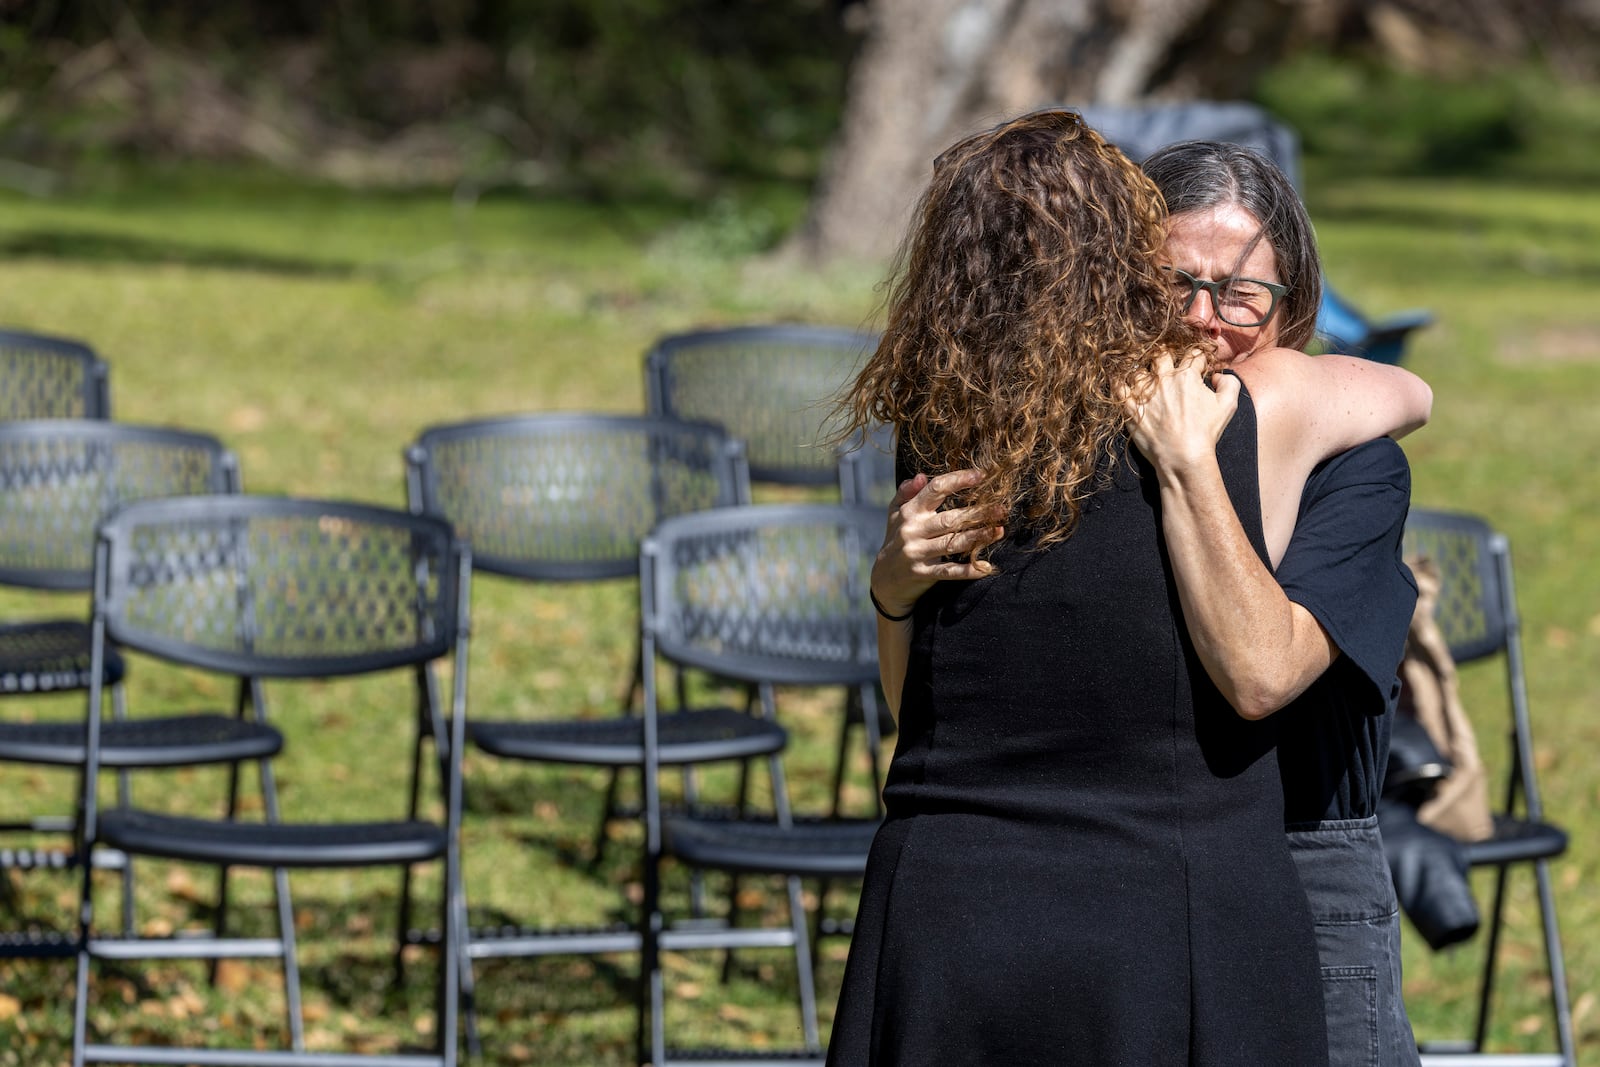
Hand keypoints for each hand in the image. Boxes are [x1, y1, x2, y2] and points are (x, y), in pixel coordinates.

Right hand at [870, 468, 1003, 617]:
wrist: (883, 580)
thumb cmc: (895, 539)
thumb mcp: (895, 514)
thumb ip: (906, 493)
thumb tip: (920, 475)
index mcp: (910, 512)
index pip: (935, 490)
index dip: (958, 480)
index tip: (980, 475)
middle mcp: (913, 530)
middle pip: (950, 518)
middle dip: (977, 513)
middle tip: (1001, 508)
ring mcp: (918, 552)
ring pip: (953, 543)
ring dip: (978, 537)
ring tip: (999, 531)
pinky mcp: (923, 573)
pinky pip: (949, 571)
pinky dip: (968, 570)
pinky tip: (987, 567)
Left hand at [1120, 351, 1239, 474]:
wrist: (1183, 456)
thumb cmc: (1206, 432)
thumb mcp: (1228, 405)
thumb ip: (1230, 383)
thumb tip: (1217, 376)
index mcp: (1187, 376)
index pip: (1193, 355)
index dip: (1198, 358)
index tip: (1198, 365)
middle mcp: (1164, 379)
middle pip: (1161, 354)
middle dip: (1166, 355)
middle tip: (1167, 363)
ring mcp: (1144, 392)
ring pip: (1138, 369)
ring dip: (1142, 370)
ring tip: (1144, 375)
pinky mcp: (1130, 407)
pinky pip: (1118, 387)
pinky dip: (1118, 381)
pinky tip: (1120, 380)